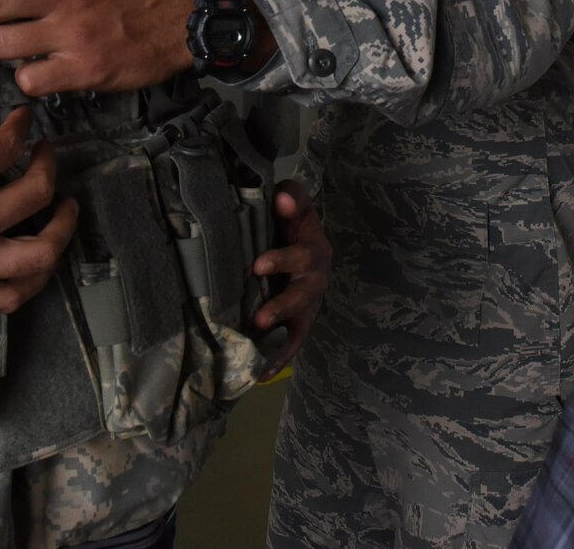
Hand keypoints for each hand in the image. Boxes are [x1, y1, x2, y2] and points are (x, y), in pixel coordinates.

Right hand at [0, 86, 76, 326]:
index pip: (8, 147)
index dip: (21, 128)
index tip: (23, 121)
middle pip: (37, 193)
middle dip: (49, 165)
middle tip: (45, 154)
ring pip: (40, 252)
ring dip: (62, 226)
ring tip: (66, 208)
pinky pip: (12, 296)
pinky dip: (34, 279)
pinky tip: (38, 262)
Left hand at [251, 180, 328, 380]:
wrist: (296, 237)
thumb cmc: (290, 221)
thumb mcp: (293, 204)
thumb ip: (291, 197)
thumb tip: (282, 198)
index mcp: (314, 249)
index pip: (304, 254)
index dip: (283, 260)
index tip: (257, 265)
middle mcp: (316, 279)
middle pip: (303, 295)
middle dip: (281, 307)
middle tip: (260, 317)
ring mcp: (309, 303)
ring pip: (300, 323)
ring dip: (281, 339)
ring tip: (259, 347)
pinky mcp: (299, 321)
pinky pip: (292, 343)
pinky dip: (279, 359)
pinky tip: (260, 376)